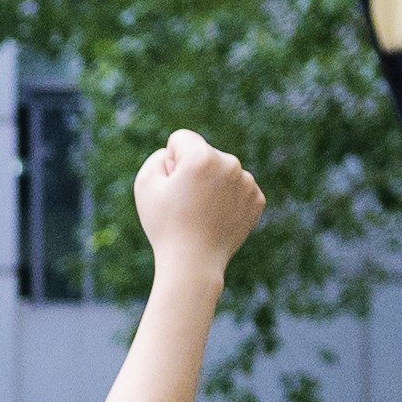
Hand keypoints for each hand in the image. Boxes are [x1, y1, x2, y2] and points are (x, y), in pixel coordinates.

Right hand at [132, 129, 263, 278]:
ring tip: (201, 213)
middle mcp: (230, 163)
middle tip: (184, 203)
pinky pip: (237, 189)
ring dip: (211, 185)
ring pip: (222, 172)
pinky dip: (226, 200)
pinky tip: (216, 218)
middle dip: (193, 172)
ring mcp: (247, 182)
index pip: (181, 139)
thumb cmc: (164, 224)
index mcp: (202, 157)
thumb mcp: (144, 185)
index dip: (169, 160)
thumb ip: (158, 158)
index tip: (170, 184)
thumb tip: (176, 154)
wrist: (193, 262)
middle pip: (204, 155)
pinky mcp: (257, 199)